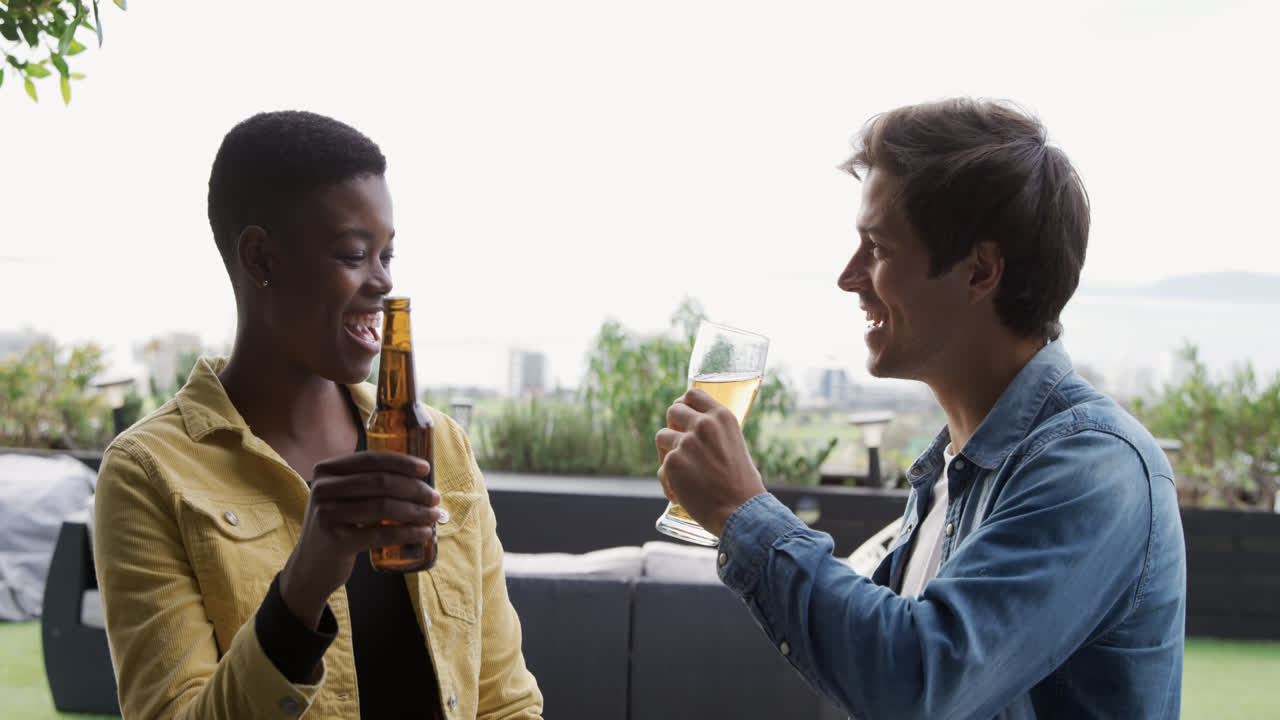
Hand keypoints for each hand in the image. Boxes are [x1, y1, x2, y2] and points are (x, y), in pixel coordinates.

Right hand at [279, 451, 439, 628]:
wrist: (311, 567)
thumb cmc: (338, 527)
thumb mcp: (342, 498)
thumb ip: (366, 483)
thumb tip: (418, 477)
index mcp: (326, 471)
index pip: (371, 459)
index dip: (402, 462)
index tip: (426, 469)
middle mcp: (323, 488)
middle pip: (381, 482)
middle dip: (415, 489)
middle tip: (435, 498)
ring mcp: (327, 514)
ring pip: (384, 507)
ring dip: (416, 511)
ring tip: (434, 515)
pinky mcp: (336, 540)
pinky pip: (381, 533)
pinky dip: (407, 533)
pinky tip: (423, 533)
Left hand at [655, 388, 766, 536]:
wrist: (741, 511)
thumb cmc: (743, 486)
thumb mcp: (735, 447)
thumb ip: (716, 435)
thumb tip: (694, 435)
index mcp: (722, 417)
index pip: (693, 394)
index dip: (683, 404)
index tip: (682, 417)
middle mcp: (704, 425)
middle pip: (673, 410)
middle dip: (672, 426)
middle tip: (678, 444)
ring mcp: (686, 442)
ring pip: (661, 436)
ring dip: (666, 453)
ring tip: (679, 472)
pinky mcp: (673, 462)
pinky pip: (661, 467)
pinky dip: (668, 482)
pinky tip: (680, 495)